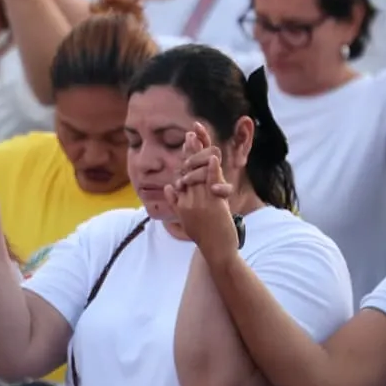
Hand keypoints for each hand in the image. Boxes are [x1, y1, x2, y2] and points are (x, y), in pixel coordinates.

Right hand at [165, 123, 236, 253]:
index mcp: (182, 203)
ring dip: (199, 154)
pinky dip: (212, 170)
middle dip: (189, 150)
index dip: (184, 158)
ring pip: (198, 174)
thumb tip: (169, 187)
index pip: (182, 175)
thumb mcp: (186, 219)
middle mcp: (188, 201)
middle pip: (188, 171)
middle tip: (190, 133)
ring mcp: (200, 203)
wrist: (217, 252)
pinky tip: (213, 158)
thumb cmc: (205, 236)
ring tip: (199, 138)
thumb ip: (176, 202)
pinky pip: (211, 184)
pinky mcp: (214, 205)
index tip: (185, 143)